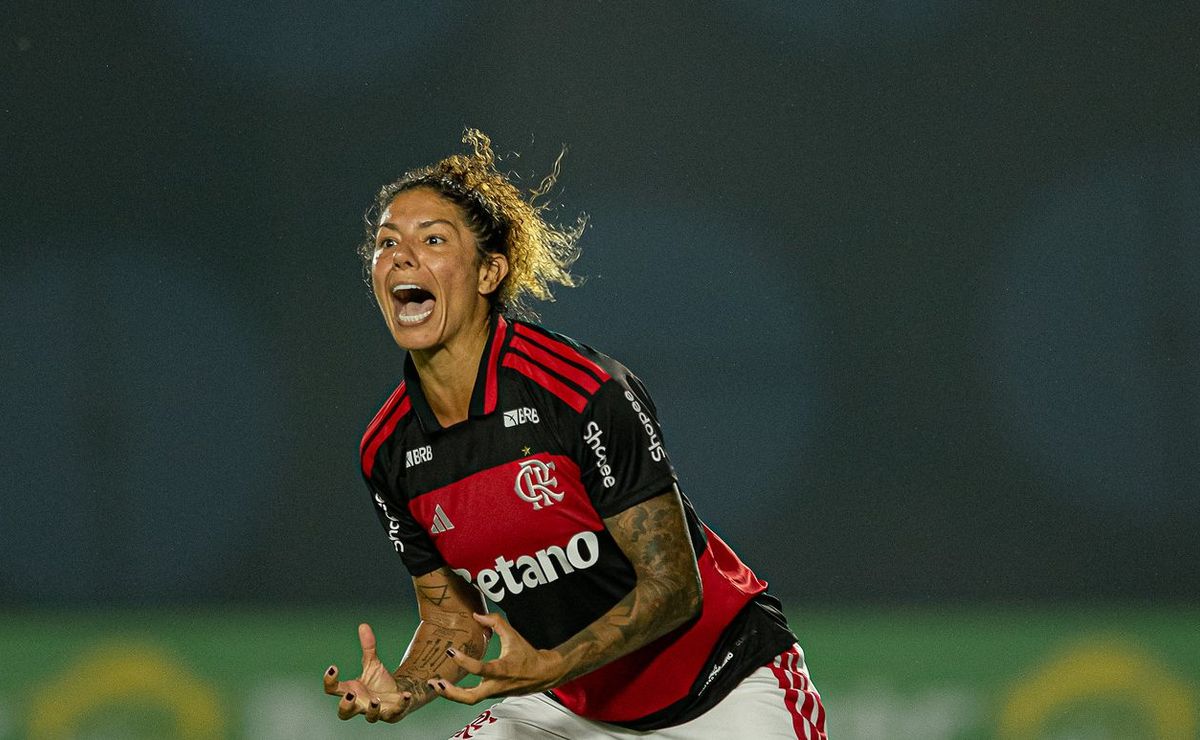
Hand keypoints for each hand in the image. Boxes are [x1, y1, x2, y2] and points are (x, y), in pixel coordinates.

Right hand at [323, 623, 416, 722]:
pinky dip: (401, 704)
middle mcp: (360, 704)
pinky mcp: (392, 714)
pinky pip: (395, 713)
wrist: (397, 693)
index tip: (333, 667)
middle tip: (351, 694)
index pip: (332, 690)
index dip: (329, 681)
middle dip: (345, 706)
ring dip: (371, 710)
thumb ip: (368, 647)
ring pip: (369, 717)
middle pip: (344, 713)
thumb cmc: (379, 681)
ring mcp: (375, 711)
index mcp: (351, 690)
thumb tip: (363, 625)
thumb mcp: (372, 662)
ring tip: (375, 700)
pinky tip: (405, 695)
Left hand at [431, 613, 566, 704]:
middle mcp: (496, 685)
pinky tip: (445, 684)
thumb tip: (476, 615)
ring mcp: (493, 692)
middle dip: (451, 692)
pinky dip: (457, 692)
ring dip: (450, 694)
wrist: (542, 675)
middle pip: (470, 698)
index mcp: (502, 670)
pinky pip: (471, 696)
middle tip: (435, 682)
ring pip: (469, 700)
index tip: (451, 651)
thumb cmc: (526, 655)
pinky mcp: (490, 694)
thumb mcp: (513, 635)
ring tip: (434, 684)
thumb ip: (496, 622)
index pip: (481, 669)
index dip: (464, 661)